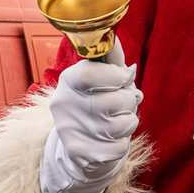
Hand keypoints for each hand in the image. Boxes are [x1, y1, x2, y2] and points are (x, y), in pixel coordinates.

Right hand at [40, 40, 142, 192]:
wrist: (80, 148)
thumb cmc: (98, 104)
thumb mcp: (103, 79)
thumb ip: (112, 60)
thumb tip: (114, 38)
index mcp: (68, 81)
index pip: (91, 73)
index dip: (116, 75)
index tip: (123, 77)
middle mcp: (64, 104)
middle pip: (116, 100)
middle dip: (128, 100)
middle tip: (121, 103)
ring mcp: (71, 130)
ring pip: (123, 123)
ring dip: (129, 121)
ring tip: (117, 120)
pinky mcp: (82, 154)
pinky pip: (121, 146)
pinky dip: (123, 142)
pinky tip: (111, 139)